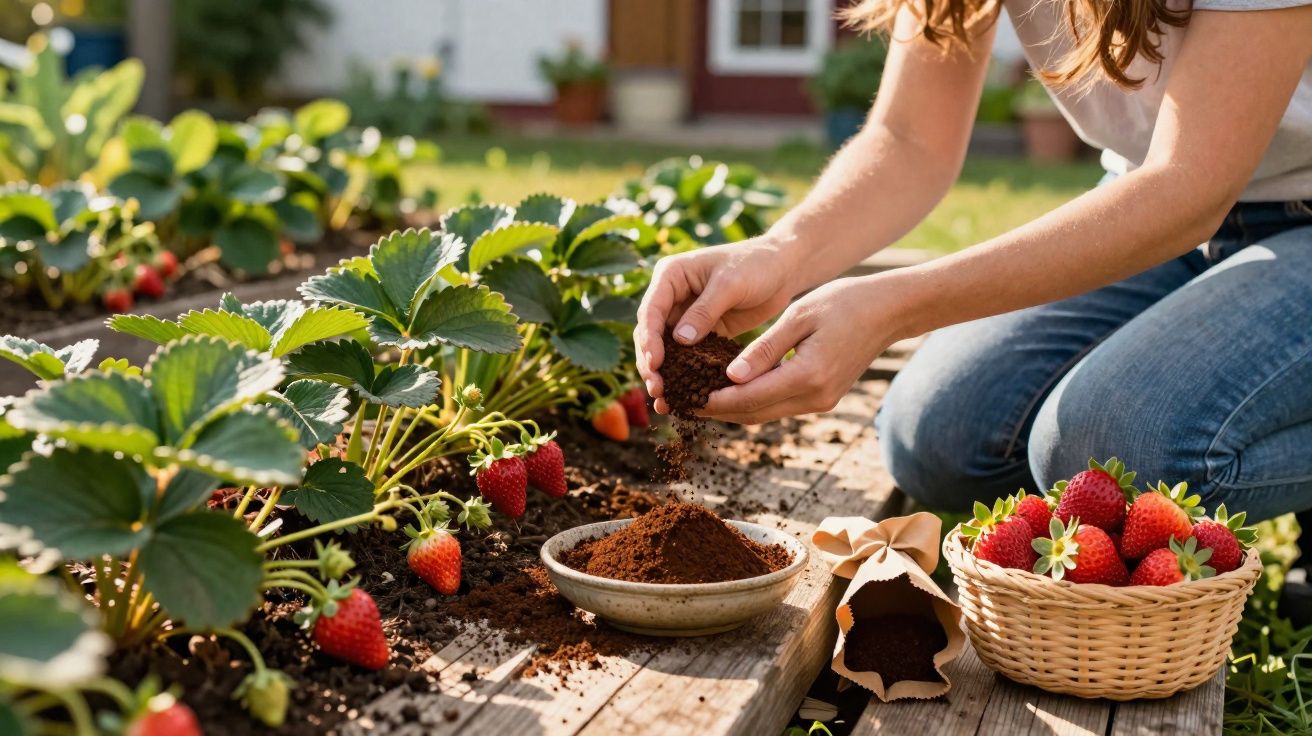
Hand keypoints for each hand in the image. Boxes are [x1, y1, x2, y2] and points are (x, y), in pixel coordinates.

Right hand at [635, 236, 798, 412]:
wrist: (782, 269)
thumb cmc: (756, 264)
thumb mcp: (730, 283)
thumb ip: (704, 310)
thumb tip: (679, 340)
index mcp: (670, 275)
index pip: (651, 310)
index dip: (650, 339)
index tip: (655, 363)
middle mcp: (671, 296)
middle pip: (650, 334)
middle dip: (651, 363)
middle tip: (657, 390)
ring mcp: (684, 315)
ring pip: (664, 349)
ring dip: (663, 373)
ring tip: (663, 400)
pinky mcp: (701, 332)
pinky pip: (686, 355)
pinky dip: (682, 375)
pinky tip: (682, 396)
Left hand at [700, 274, 912, 423]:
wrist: (887, 311)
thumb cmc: (843, 303)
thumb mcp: (798, 316)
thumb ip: (763, 349)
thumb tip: (730, 377)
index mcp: (807, 375)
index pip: (749, 398)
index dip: (714, 400)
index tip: (685, 395)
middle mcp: (815, 397)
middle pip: (754, 414)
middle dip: (718, 410)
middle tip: (684, 401)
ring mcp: (821, 402)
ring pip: (766, 413)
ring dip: (734, 408)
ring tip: (699, 395)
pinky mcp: (823, 398)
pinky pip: (780, 405)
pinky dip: (754, 401)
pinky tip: (732, 388)